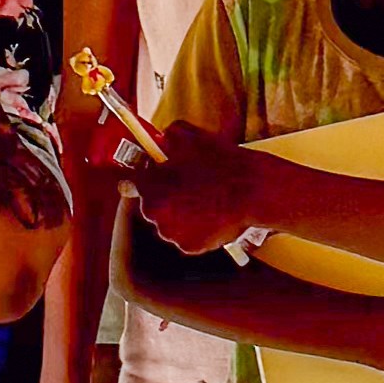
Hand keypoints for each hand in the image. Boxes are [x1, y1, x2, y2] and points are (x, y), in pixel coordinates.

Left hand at [121, 120, 263, 256]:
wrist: (253, 190)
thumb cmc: (222, 162)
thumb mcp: (189, 135)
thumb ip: (167, 136)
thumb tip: (162, 139)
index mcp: (151, 186)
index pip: (130, 185)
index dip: (139, 180)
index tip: (142, 180)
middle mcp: (155, 214)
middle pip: (153, 206)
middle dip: (167, 198)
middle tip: (190, 188)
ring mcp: (172, 233)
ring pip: (171, 224)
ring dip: (182, 215)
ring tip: (207, 201)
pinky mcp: (191, 247)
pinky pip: (188, 238)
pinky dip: (198, 230)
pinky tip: (213, 215)